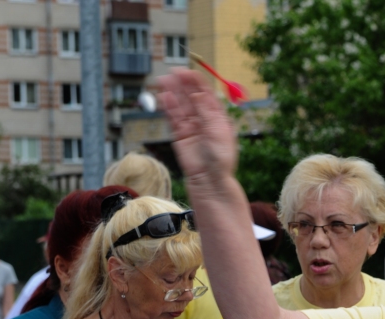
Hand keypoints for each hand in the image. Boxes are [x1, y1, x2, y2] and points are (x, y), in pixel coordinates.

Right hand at [158, 69, 237, 184]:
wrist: (210, 179)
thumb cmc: (220, 158)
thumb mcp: (217, 130)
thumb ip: (206, 111)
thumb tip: (198, 93)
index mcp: (218, 117)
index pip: (206, 95)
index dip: (197, 83)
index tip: (189, 72)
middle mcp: (204, 119)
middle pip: (192, 97)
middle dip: (183, 84)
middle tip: (174, 72)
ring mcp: (191, 127)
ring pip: (181, 105)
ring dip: (173, 92)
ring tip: (164, 80)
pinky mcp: (180, 135)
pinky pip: (173, 117)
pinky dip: (168, 106)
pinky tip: (164, 96)